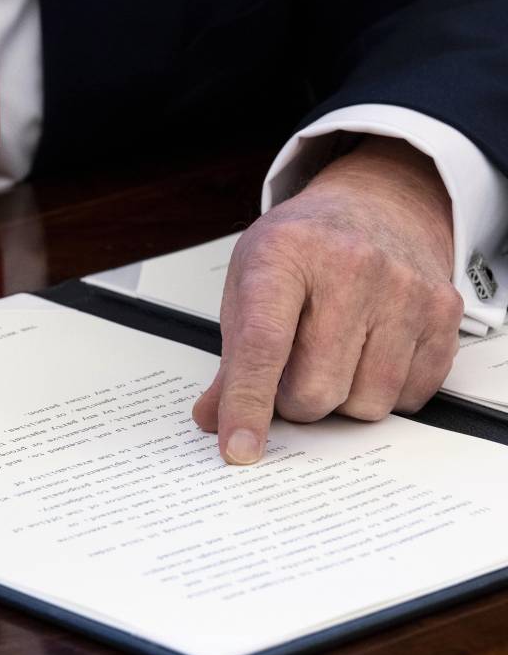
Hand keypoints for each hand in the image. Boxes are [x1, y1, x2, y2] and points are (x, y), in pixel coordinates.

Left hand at [193, 136, 463, 463]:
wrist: (373, 205)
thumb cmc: (302, 249)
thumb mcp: (249, 285)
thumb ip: (231, 357)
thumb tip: (212, 418)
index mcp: (284, 256)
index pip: (263, 346)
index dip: (248, 405)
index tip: (238, 448)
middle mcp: (350, 267)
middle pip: (315, 389)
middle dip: (293, 401)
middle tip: (290, 372)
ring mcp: (403, 289)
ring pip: (365, 403)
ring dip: (340, 401)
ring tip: (330, 358)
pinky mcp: (442, 312)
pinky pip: (409, 397)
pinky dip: (382, 394)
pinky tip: (369, 355)